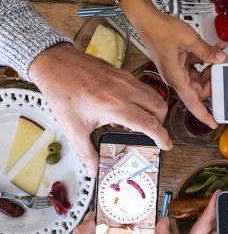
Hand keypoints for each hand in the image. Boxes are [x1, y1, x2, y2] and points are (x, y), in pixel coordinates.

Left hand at [29, 43, 171, 176]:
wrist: (54, 63)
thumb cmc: (62, 95)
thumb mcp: (73, 128)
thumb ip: (86, 152)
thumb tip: (93, 170)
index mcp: (115, 107)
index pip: (149, 124)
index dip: (162, 137)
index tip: (167, 146)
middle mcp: (125, 91)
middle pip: (159, 108)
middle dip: (160, 123)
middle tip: (151, 133)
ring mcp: (126, 79)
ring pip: (155, 95)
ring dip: (155, 110)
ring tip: (140, 120)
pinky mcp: (123, 72)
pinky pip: (143, 87)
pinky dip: (144, 99)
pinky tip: (128, 107)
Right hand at [132, 11, 226, 128]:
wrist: (147, 19)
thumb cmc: (160, 29)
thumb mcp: (189, 39)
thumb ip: (207, 51)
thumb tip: (220, 59)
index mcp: (176, 77)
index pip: (192, 102)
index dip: (203, 115)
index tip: (214, 123)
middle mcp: (176, 77)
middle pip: (199, 89)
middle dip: (213, 80)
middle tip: (223, 68)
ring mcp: (177, 70)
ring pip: (199, 77)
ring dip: (211, 66)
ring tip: (220, 52)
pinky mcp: (178, 62)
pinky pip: (195, 66)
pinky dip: (205, 58)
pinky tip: (216, 47)